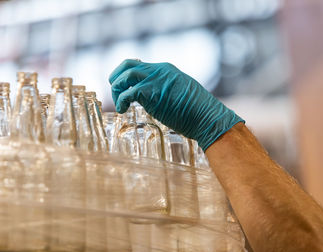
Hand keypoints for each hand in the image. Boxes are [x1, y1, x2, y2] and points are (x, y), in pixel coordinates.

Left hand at [109, 59, 243, 150]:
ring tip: (120, 104)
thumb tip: (160, 98)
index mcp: (166, 69)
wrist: (207, 117)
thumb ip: (168, 90)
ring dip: (116, 90)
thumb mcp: (182, 93)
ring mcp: (154, 80)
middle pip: (127, 64)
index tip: (125, 88)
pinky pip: (126, 93)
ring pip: (124, 76)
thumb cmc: (198, 111)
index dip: (128, 76)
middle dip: (116, 77)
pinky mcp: (150, 93)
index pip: (139, 64)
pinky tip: (123, 110)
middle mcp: (158, 71)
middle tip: (115, 92)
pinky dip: (120, 102)